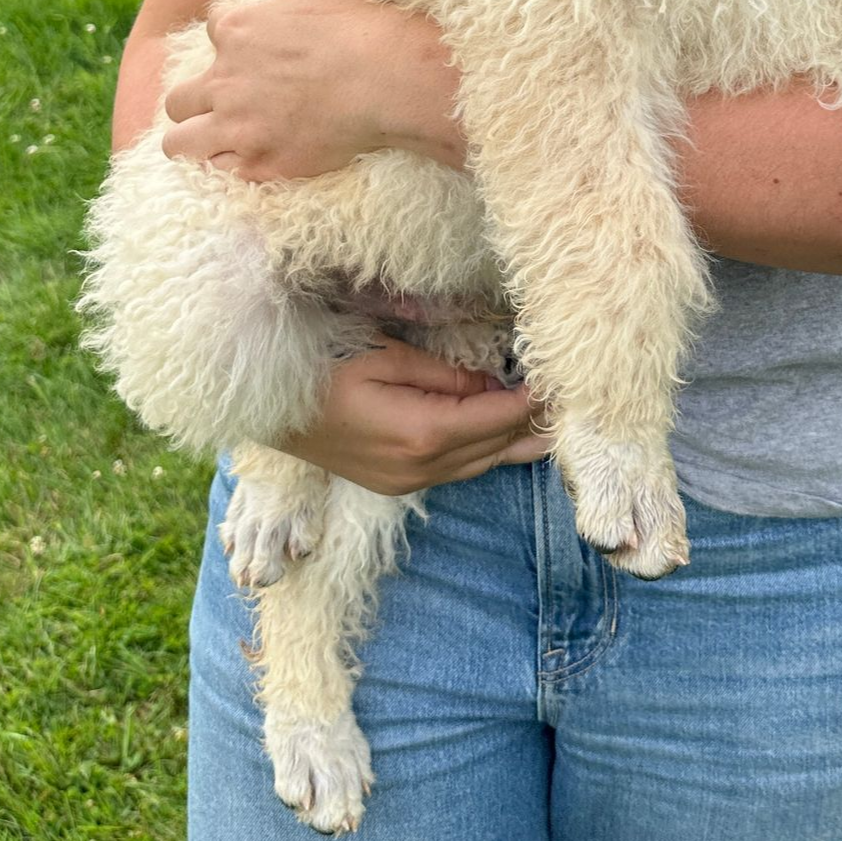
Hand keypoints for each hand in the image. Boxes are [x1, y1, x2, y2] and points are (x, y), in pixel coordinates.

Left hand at [161, 0, 465, 180]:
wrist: (388, 81)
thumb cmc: (365, 29)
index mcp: (239, 30)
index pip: (212, 31)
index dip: (232, 43)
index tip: (255, 53)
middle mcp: (226, 79)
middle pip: (180, 96)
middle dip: (199, 100)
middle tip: (230, 105)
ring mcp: (237, 125)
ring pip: (178, 141)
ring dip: (194, 141)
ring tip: (216, 145)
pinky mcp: (258, 163)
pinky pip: (219, 171)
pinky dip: (232, 168)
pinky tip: (253, 162)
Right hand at [279, 337, 548, 495]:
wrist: (266, 411)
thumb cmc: (321, 371)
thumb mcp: (385, 357)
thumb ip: (444, 374)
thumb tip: (490, 383)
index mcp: (422, 433)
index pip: (498, 418)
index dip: (535, 401)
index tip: (566, 383)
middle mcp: (421, 468)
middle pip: (496, 447)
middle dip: (535, 426)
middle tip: (575, 405)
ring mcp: (407, 482)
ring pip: (480, 464)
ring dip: (515, 443)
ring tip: (555, 425)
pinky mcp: (396, 484)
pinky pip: (457, 469)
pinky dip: (486, 451)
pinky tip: (505, 436)